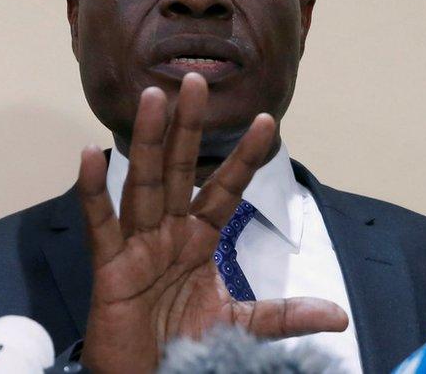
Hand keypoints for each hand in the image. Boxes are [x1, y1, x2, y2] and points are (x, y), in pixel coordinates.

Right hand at [76, 73, 347, 372]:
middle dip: (187, 126)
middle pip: (179, 169)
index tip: (269, 120)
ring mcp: (138, 245)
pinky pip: (102, 224)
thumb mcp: (240, 326)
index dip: (244, 157)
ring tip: (153, 98)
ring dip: (147, 140)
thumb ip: (283, 315)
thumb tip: (338, 316)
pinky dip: (93, 191)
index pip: (225, 188)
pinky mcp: (110, 267)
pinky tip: (87, 155)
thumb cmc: (185, 346)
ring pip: (144, 183)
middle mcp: (169, 232)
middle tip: (195, 79)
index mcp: (200, 239)